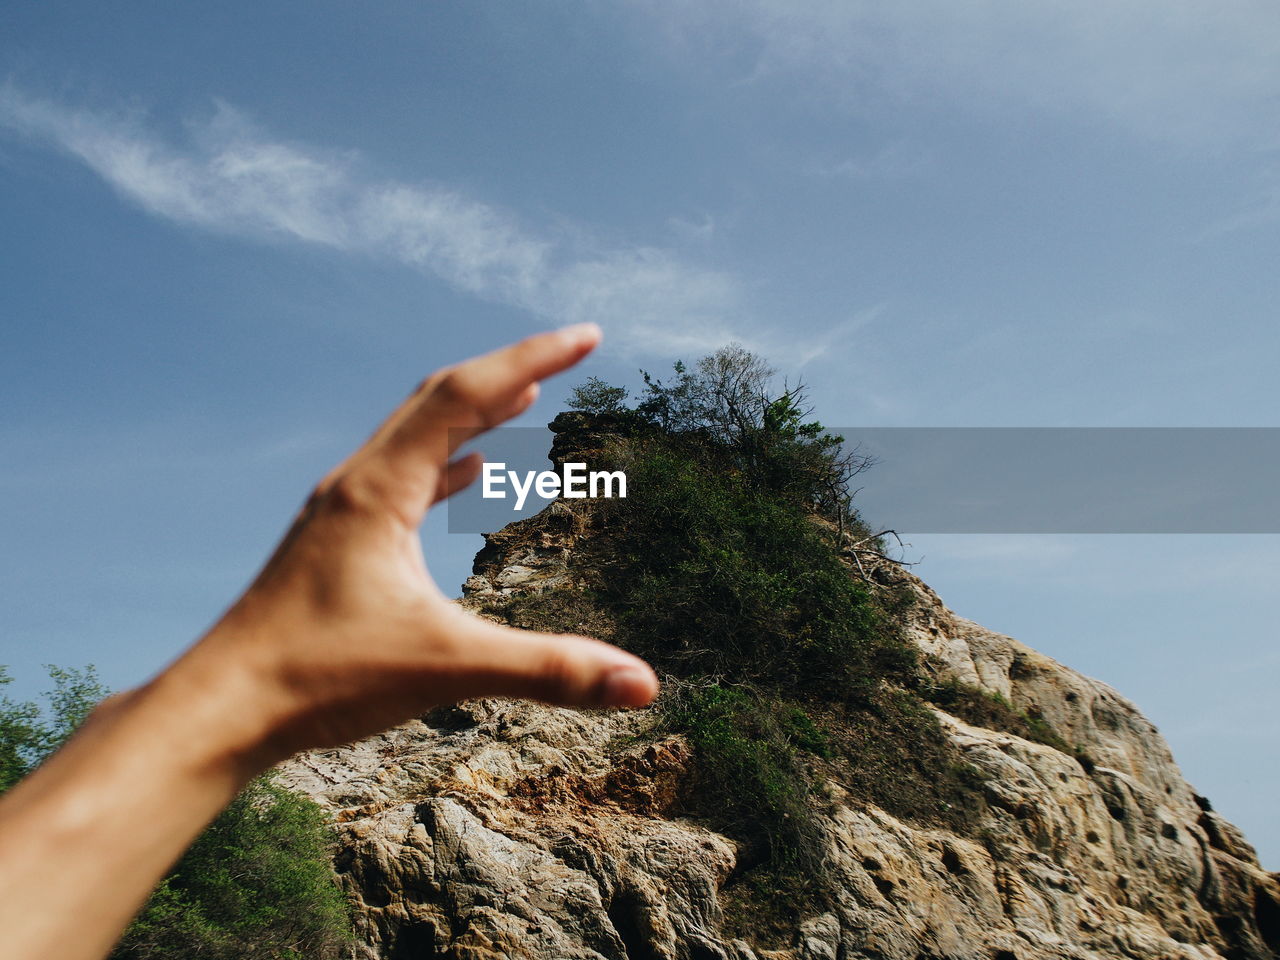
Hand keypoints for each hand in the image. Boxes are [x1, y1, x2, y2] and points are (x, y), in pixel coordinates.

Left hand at [176, 323, 658, 765]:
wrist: (220, 710)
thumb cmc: (318, 680)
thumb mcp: (447, 668)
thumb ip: (548, 671)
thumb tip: (643, 684)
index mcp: (379, 489)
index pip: (465, 396)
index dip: (533, 358)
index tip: (588, 337)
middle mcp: (357, 485)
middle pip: (439, 401)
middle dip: (509, 372)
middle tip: (569, 353)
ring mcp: (343, 512)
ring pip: (417, 438)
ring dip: (475, 413)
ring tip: (524, 397)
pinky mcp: (337, 545)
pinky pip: (402, 480)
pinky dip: (444, 464)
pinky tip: (467, 474)